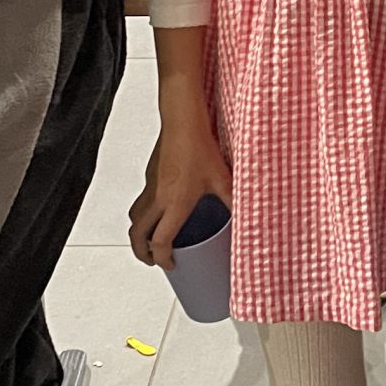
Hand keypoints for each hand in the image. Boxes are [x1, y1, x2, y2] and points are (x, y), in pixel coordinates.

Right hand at [127, 100, 232, 271]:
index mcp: (174, 204)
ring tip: (151, 240)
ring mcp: (151, 187)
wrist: (182, 121)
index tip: (170, 265)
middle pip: (137, 235)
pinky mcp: (150, 175)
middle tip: (152, 260)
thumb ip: (234, 200)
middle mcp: (157, 198)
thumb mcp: (222, 179)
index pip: (160, 241)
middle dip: (141, 253)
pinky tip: (162, 209)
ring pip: (135, 217)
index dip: (162, 258)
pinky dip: (145, 213)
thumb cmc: (199, 147)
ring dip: (139, 233)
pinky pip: (141, 201)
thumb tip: (250, 216)